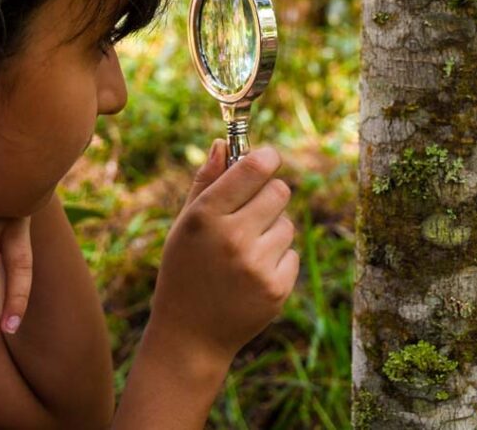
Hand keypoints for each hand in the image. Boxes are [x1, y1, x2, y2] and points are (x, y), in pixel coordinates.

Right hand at [149, 141, 298, 362]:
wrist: (190, 335)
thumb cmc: (185, 270)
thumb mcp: (184, 225)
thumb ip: (206, 182)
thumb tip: (223, 143)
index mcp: (205, 216)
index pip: (253, 168)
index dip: (267, 158)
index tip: (268, 159)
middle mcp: (233, 237)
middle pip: (279, 191)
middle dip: (269, 195)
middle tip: (252, 211)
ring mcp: (257, 265)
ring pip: (287, 224)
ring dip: (272, 231)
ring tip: (245, 251)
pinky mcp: (276, 288)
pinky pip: (292, 254)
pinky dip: (277, 260)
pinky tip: (252, 275)